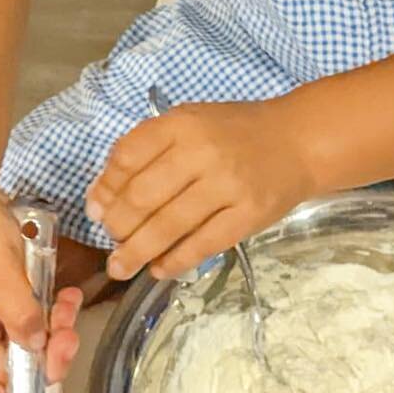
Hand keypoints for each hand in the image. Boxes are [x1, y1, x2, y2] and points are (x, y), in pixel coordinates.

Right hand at [0, 172, 81, 392]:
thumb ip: (17, 308)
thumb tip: (36, 348)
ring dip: (53, 329)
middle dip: (44, 357)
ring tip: (72, 307)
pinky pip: (29, 311)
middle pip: (6, 365)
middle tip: (71, 337)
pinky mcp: (2, 288)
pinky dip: (50, 307)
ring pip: (25, 338)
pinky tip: (68, 293)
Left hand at [85, 97, 313, 281]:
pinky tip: (160, 269)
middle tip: (111, 243)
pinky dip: (176, 260)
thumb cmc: (235, 132)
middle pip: (143, 196)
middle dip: (118, 226)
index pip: (127, 158)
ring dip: (138, 252)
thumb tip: (102, 197)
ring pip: (169, 225)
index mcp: (180, 124)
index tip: (96, 211)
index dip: (105, 188)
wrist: (298, 141)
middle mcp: (202, 152)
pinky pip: (204, 244)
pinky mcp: (249, 214)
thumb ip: (147, 150)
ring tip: (121, 267)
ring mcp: (227, 185)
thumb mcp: (189, 123)